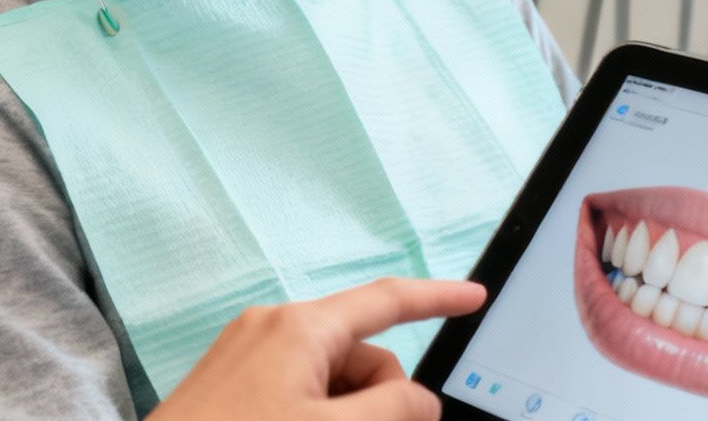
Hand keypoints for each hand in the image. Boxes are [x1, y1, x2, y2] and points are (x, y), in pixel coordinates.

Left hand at [153, 277, 487, 420]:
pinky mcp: (231, 382)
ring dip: (347, 412)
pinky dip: (317, 413)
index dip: (437, 298)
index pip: (386, 301)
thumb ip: (391, 409)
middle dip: (380, 398)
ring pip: (330, 379)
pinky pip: (296, 389)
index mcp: (299, 327)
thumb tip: (422, 398)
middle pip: (360, 354)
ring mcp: (247, 354)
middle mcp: (272, 327)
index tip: (475, 297)